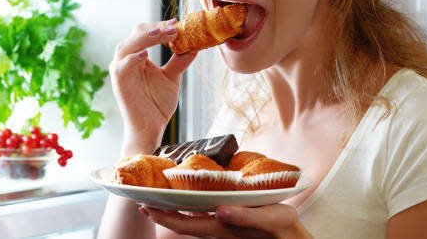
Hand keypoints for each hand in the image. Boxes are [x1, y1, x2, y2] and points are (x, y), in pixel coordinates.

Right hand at [110, 19, 196, 154]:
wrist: (150, 129)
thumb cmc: (157, 105)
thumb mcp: (172, 78)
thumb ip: (179, 61)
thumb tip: (196, 45)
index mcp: (138, 56)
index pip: (146, 32)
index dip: (161, 26)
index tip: (178, 23)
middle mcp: (127, 60)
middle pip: (136, 33)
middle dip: (156, 28)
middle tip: (174, 27)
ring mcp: (121, 71)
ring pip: (127, 45)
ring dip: (144, 37)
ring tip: (161, 33)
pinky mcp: (118, 83)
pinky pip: (122, 66)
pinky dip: (132, 58)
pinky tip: (145, 54)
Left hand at [141, 204, 312, 238]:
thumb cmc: (283, 229)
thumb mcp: (269, 219)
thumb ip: (244, 216)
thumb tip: (219, 210)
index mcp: (224, 227)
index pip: (186, 225)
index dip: (164, 217)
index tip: (146, 207)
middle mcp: (219, 229)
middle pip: (183, 225)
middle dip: (162, 215)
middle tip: (143, 201)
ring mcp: (223, 227)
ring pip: (191, 221)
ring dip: (173, 212)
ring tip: (159, 198)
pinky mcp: (229, 224)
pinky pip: (203, 217)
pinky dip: (189, 209)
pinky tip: (186, 200)